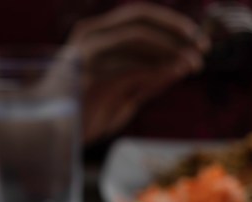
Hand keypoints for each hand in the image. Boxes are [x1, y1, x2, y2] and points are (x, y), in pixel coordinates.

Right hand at [63, 3, 209, 143]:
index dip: (172, 24)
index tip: (199, 41)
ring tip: (193, 64)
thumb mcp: (126, 95)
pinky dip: (156, 66)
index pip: (140, 16)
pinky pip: (128, 64)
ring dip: (170, 49)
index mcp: (98, 34)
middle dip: (176, 30)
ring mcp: (86, 53)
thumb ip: (150, 79)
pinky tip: (175, 71)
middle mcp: (90, 36)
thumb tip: (182, 66)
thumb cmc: (85, 115)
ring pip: (136, 37)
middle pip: (139, 18)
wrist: (50, 136)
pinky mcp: (86, 76)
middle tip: (202, 47)